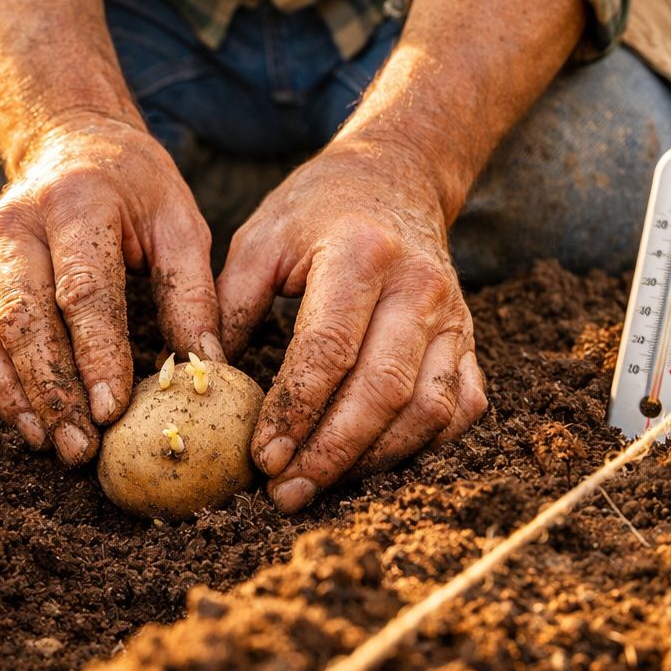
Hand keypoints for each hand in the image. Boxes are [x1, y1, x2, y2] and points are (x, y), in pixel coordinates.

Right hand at [0, 116, 223, 464]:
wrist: (73, 139)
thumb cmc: (137, 187)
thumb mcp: (180, 222)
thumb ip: (191, 294)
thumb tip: (206, 369)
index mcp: (78, 203)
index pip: (83, 291)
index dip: (97, 355)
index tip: (113, 412)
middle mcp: (19, 223)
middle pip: (26, 319)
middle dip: (53, 390)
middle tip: (82, 449)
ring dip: (17, 397)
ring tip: (52, 445)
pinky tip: (27, 422)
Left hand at [217, 142, 487, 511]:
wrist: (398, 176)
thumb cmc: (316, 209)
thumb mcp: (260, 238)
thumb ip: (229, 306)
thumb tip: (199, 381)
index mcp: (361, 254)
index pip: (329, 349)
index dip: (295, 411)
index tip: (260, 458)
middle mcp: (418, 287)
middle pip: (383, 391)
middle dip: (331, 452)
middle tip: (284, 493)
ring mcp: (454, 317)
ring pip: (428, 410)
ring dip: (374, 460)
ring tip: (319, 486)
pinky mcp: (470, 340)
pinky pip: (460, 408)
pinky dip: (422, 446)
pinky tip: (373, 464)